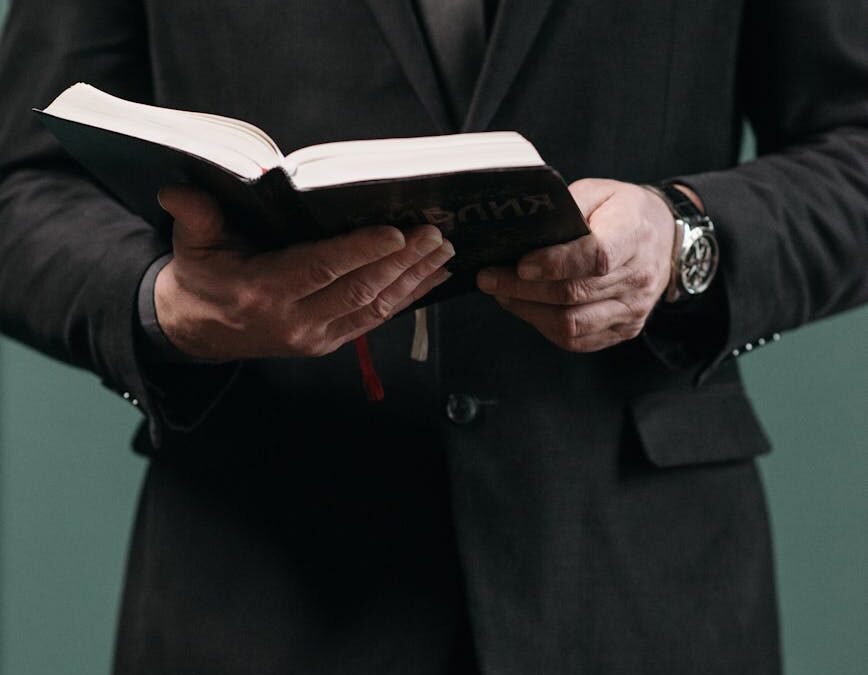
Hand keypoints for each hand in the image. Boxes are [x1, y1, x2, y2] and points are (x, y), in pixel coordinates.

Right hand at [154, 186, 453, 359]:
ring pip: (373, 308)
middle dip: (402, 261)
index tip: (397, 231)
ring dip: (413, 280)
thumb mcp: (190, 244)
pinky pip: (372, 322)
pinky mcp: (326, 344)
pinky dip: (405, 300)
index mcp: (262, 291)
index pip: (319, 269)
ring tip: (443, 252)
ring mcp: (314, 337)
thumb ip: (194, 216)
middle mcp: (293, 320)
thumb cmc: (200, 278)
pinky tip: (429, 280)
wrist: (198, 332)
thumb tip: (176, 192)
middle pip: (358, 289)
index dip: (360, 251)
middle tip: (435, 234)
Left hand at [476, 178, 677, 351]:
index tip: (521, 264)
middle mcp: (638, 278)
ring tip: (502, 293)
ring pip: (571, 323)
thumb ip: (566, 209)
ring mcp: (633, 309)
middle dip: (522, 288)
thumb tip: (523, 231)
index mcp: (634, 235)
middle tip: (488, 278)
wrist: (665, 237)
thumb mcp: (599, 192)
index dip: (555, 264)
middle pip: (574, 294)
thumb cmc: (623, 211)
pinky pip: (578, 339)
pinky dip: (544, 326)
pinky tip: (525, 308)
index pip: (595, 257)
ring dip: (527, 310)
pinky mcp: (624, 329)